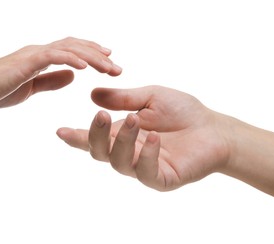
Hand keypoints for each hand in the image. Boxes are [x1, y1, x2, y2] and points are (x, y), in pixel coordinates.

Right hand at [0, 37, 121, 108]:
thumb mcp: (31, 88)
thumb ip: (51, 80)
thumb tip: (73, 76)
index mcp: (40, 58)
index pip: (71, 50)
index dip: (91, 53)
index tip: (109, 62)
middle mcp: (39, 52)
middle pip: (75, 47)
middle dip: (99, 55)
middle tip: (118, 68)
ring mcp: (32, 55)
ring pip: (68, 49)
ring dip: (91, 57)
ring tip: (109, 66)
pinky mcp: (25, 63)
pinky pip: (52, 56)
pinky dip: (70, 59)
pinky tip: (85, 66)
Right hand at [57, 86, 229, 190]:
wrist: (214, 128)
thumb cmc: (183, 112)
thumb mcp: (151, 98)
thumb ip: (123, 99)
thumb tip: (93, 95)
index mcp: (122, 134)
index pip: (94, 138)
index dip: (76, 137)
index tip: (59, 130)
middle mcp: (128, 152)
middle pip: (100, 153)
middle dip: (96, 135)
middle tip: (102, 115)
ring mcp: (143, 167)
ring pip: (119, 162)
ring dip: (122, 141)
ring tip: (135, 119)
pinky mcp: (161, 179)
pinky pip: (145, 172)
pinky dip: (146, 155)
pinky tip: (153, 137)